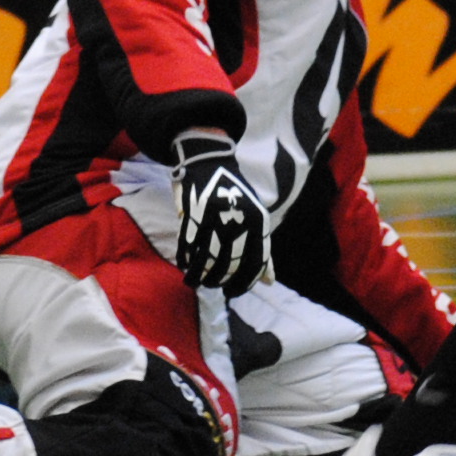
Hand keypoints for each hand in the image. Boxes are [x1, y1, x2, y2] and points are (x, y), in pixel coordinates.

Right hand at [170, 135, 268, 296]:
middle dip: (219, 281)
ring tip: (197, 281)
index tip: (232, 291)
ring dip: (199, 276)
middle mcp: (239, 221)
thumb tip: (269, 282)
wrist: (211, 163)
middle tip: (213, 285)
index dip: (243, 283)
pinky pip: (188, 248)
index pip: (254, 264)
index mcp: (258, 222)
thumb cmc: (235, 195)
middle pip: (229, 265)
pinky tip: (186, 266)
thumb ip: (263, 251)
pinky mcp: (192, 215)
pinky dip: (186, 261)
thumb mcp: (256, 219)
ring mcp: (215, 218)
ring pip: (206, 260)